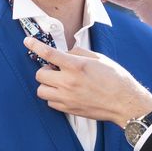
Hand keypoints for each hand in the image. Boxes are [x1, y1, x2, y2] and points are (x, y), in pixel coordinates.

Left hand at [25, 37, 151, 126]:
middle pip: (39, 74)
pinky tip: (66, 93)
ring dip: (47, 84)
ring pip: (41, 90)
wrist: (124, 103)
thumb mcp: (99, 58)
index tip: (27, 41)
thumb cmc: (115, 78)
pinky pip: (50, 102)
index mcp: (76, 66)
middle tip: (58, 69)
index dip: (35, 45)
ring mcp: (67, 98)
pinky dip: (54, 96)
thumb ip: (79, 53)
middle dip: (46, 70)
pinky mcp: (68, 109)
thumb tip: (66, 52)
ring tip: (61, 82)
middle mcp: (68, 82)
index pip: (48, 53)